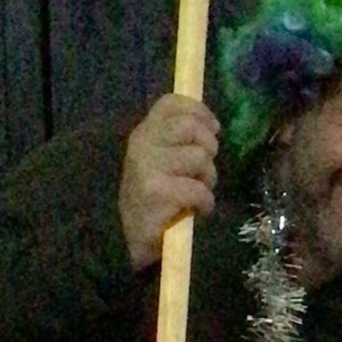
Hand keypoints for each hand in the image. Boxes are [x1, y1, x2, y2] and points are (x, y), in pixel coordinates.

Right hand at [118, 95, 219, 269]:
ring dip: (208, 178)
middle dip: (209, 147)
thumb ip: (177, 141)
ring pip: (200, 157)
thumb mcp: (159, 162)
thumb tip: (210, 127)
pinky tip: (199, 210)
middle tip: (205, 168)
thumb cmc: (150, 199)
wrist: (128, 237)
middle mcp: (142, 143)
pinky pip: (199, 189)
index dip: (199, 111)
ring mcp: (147, 165)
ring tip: (200, 192)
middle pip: (190, 126)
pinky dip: (206, 203)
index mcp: (143, 132)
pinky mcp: (156, 191)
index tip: (213, 128)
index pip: (170, 103)